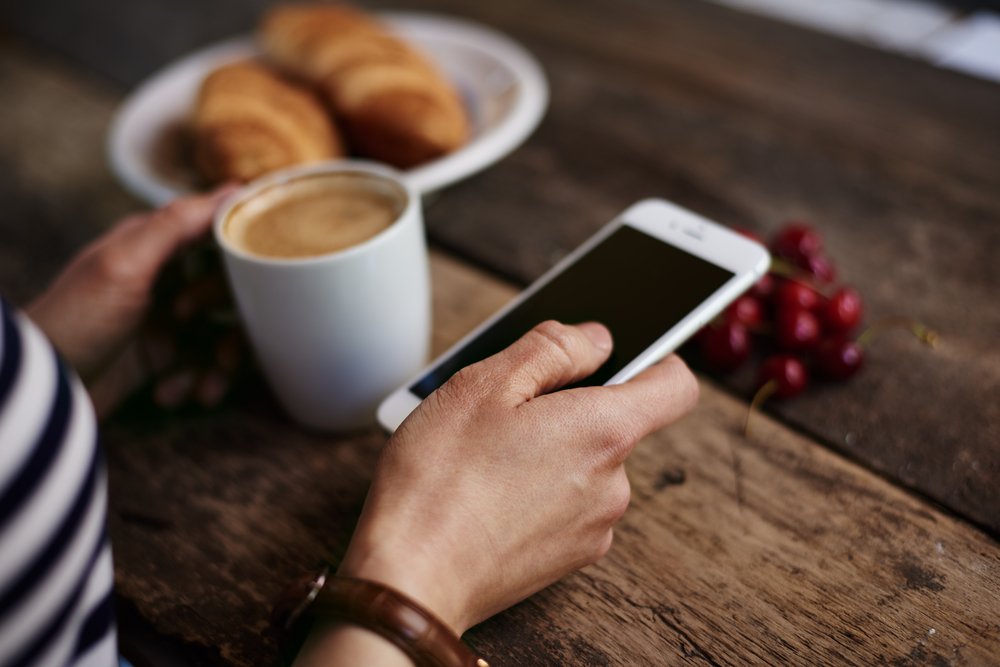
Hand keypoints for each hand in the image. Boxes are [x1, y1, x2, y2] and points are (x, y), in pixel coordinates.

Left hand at [26, 185, 239, 416]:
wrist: (47, 390)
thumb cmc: (76, 321)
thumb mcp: (125, 264)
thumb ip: (176, 224)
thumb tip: (229, 190)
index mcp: (153, 244)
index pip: (216, 232)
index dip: (243, 252)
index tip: (270, 272)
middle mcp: (164, 276)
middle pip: (230, 287)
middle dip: (235, 323)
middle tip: (221, 349)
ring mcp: (166, 317)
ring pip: (223, 330)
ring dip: (222, 363)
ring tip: (207, 388)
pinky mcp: (164, 355)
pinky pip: (204, 363)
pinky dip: (196, 382)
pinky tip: (174, 394)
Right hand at [339, 320, 698, 634]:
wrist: (410, 579)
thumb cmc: (439, 479)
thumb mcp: (485, 384)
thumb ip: (552, 349)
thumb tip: (598, 340)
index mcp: (604, 432)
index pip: (675, 386)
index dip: (654, 360)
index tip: (615, 356)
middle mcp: (614, 484)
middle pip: (617, 424)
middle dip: (570, 408)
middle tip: (506, 409)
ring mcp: (595, 528)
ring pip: (587, 465)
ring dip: (550, 450)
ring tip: (486, 455)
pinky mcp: (569, 560)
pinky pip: (569, 505)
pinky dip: (540, 491)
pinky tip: (490, 492)